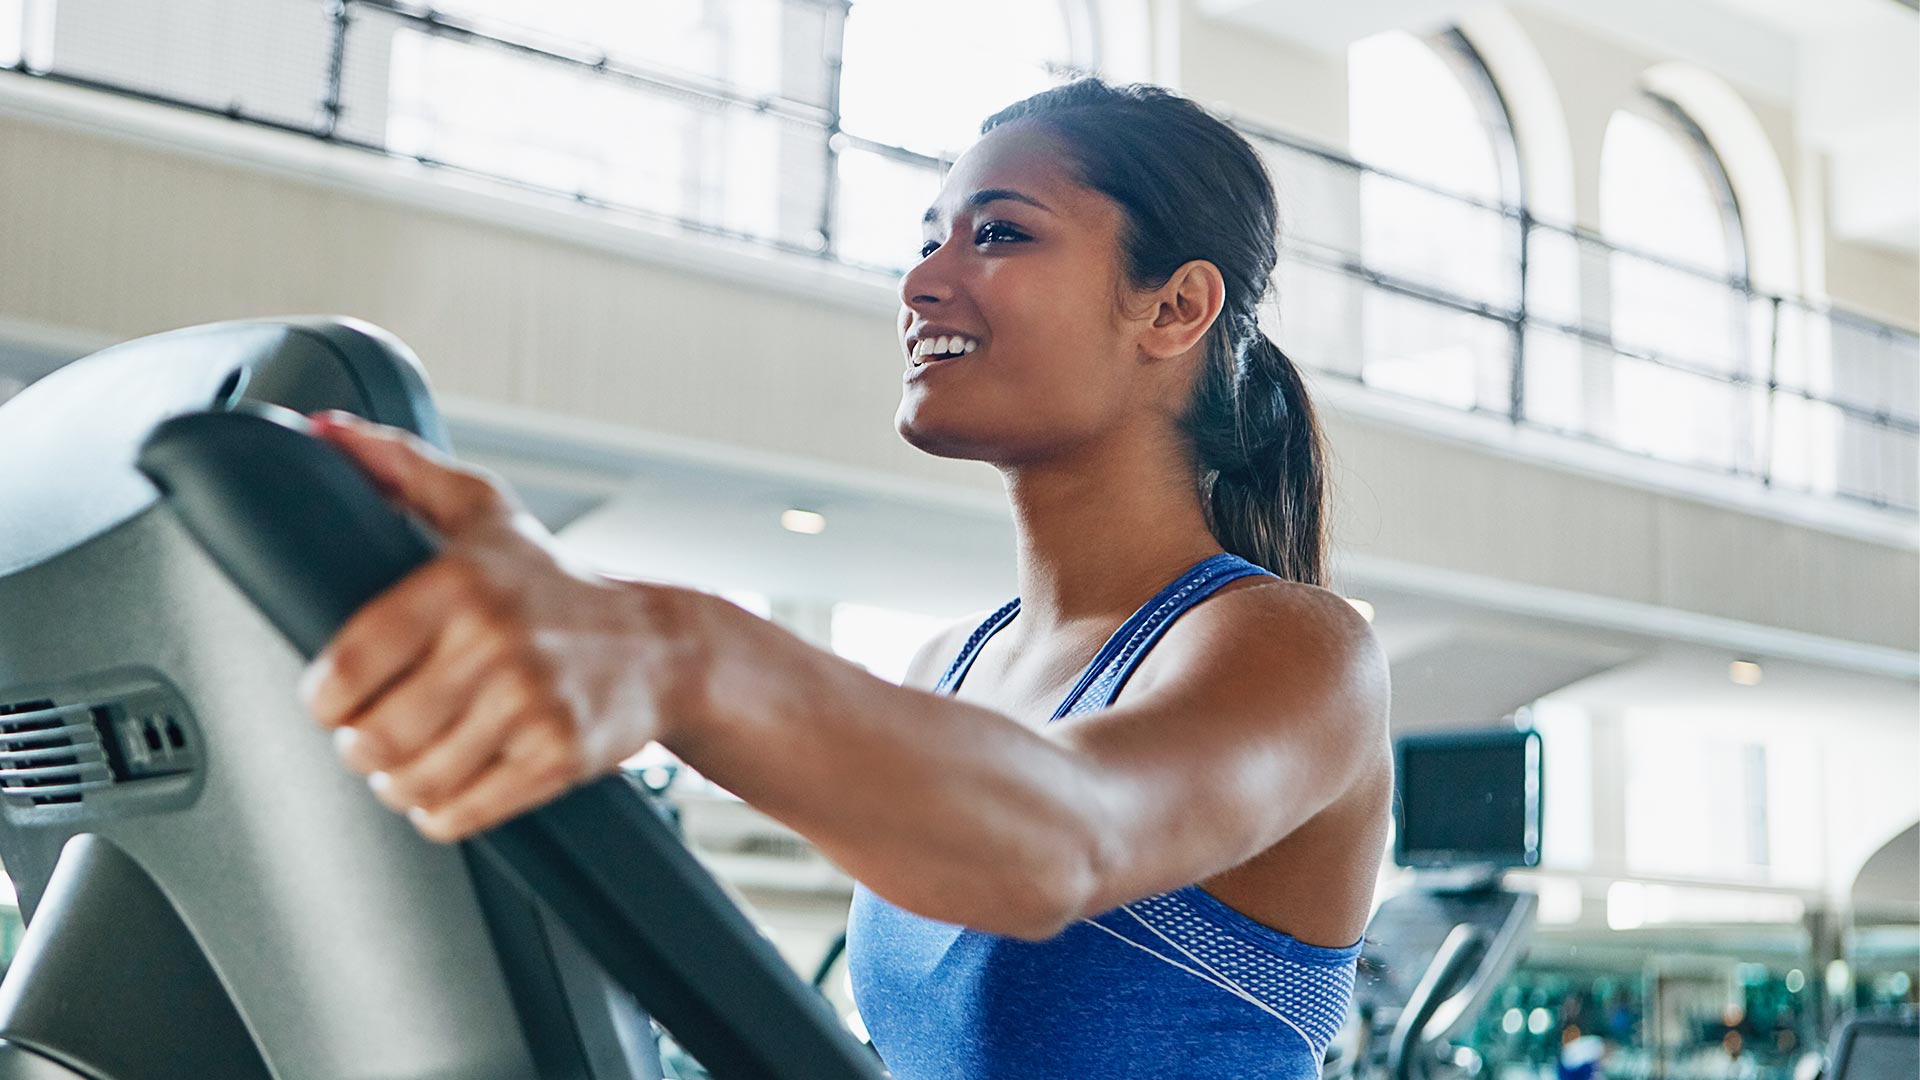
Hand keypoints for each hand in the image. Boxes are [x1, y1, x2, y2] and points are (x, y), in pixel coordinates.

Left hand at [297, 412, 698, 841]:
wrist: (661, 646)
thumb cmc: (553, 584)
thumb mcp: (483, 513)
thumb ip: (401, 468)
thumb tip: (326, 431)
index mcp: (460, 583)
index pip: (349, 666)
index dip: (325, 700)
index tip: (336, 700)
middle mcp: (495, 642)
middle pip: (375, 737)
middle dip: (361, 747)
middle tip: (373, 736)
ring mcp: (530, 704)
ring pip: (412, 782)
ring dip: (397, 784)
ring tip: (409, 762)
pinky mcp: (556, 756)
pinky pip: (459, 813)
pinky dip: (440, 811)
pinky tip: (450, 784)